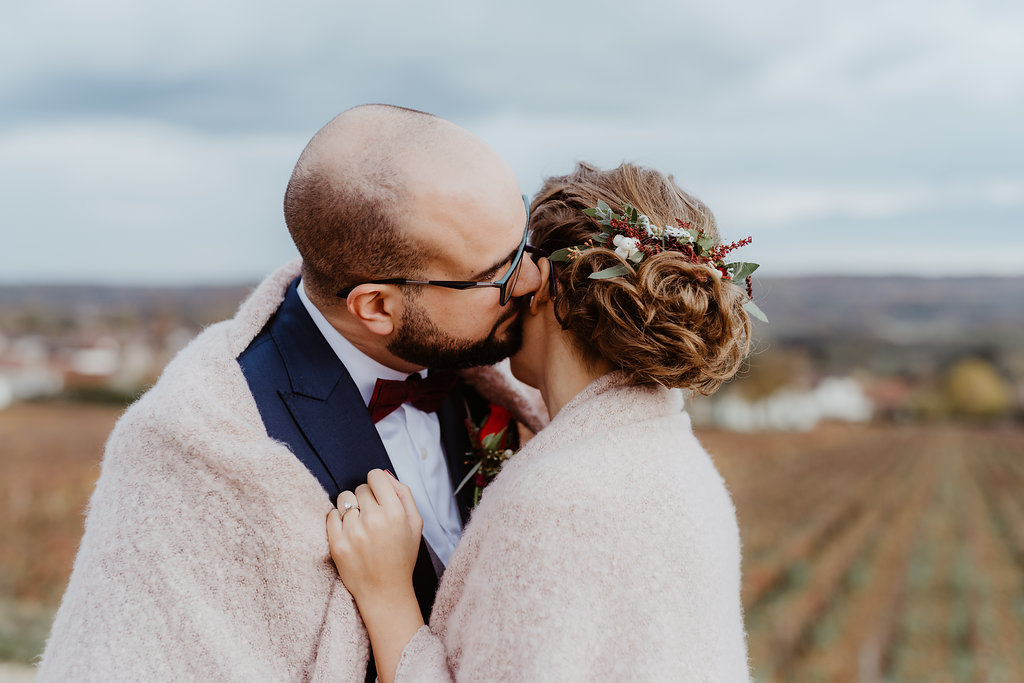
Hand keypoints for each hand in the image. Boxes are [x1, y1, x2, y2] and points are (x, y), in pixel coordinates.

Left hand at [326, 469, 423, 601]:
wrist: (385, 591)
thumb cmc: (401, 556)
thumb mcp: (415, 524)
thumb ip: (403, 494)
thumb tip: (384, 474)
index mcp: (395, 513)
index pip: (376, 476)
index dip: (376, 484)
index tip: (377, 495)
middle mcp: (374, 520)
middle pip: (360, 488)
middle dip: (365, 499)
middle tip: (372, 517)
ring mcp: (353, 532)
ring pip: (344, 499)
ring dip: (350, 508)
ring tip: (360, 524)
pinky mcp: (337, 544)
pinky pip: (331, 515)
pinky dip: (338, 520)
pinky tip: (349, 532)